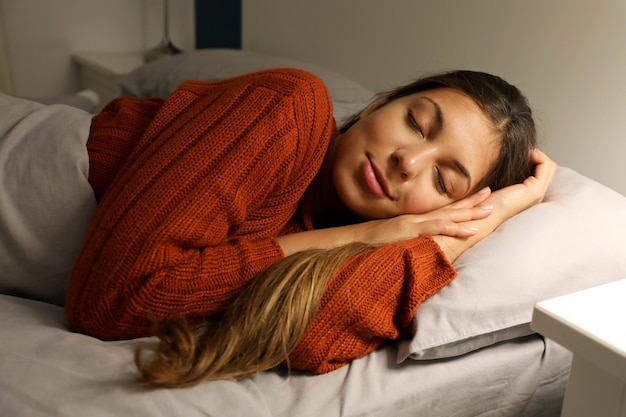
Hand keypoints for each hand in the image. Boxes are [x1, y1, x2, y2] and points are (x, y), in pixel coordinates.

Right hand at [276, 186, 494, 255]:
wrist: (346, 241)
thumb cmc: (363, 243)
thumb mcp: (386, 239)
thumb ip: (399, 240)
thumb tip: (408, 246)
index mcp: (410, 220)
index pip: (439, 210)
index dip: (458, 204)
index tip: (476, 197)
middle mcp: (413, 218)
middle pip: (447, 208)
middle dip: (470, 202)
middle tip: (492, 194)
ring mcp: (411, 223)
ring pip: (446, 215)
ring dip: (469, 212)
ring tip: (489, 209)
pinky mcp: (408, 231)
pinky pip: (435, 229)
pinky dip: (454, 228)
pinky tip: (471, 229)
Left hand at [482, 148, 556, 221]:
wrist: (479, 215)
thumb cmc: (482, 200)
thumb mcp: (495, 182)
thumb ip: (503, 174)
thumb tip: (502, 156)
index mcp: (528, 193)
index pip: (541, 170)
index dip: (533, 157)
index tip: (519, 150)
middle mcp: (536, 194)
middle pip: (547, 167)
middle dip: (537, 154)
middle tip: (523, 148)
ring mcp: (537, 193)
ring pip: (548, 165)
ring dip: (537, 153)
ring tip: (524, 150)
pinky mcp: (534, 191)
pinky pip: (544, 166)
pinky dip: (537, 155)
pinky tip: (524, 153)